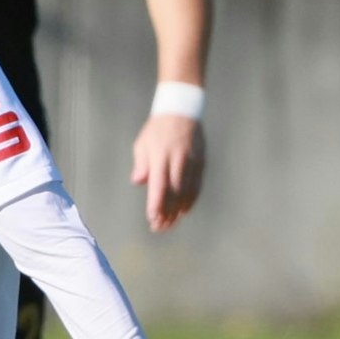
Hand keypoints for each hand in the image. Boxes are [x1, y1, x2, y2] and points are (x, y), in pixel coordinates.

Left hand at [130, 114, 204, 232]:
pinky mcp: (201, 163)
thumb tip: (138, 182)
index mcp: (161, 156)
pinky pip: (197, 185)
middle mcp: (179, 160)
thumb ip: (141, 164)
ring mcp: (192, 162)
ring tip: (169, 224)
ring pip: (187, 191)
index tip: (152, 218)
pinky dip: (191, 200)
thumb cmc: (157, 130)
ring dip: (178, 210)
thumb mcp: (142, 143)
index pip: (159, 185)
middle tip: (158, 228)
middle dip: (167, 212)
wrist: (182, 111)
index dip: (157, 204)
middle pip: (174, 192)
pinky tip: (184, 211)